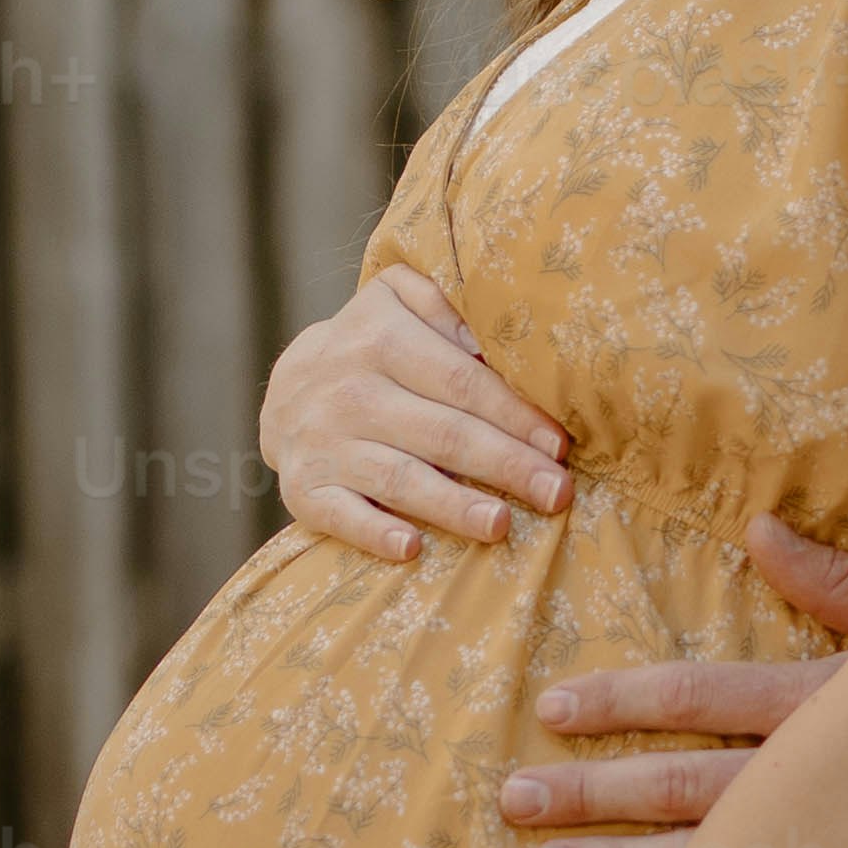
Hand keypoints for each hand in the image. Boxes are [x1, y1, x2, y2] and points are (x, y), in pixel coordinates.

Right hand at [262, 265, 571, 565]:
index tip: (559, 445)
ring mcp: (323, 443)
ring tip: (500, 526)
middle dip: (504, 465)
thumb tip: (487, 336)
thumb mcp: (399, 299)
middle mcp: (349, 392)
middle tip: (555, 492)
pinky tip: (411, 548)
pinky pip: (340, 515)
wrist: (288, 388)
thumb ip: (444, 302)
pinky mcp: (303, 489)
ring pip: (398, 478)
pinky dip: (373, 532)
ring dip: (452, 506)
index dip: (513, 414)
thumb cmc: (372, 345)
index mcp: (380, 340)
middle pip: (441, 433)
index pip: (460, 381)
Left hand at [502, 515, 847, 847]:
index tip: (555, 708)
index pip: (699, 696)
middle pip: (682, 785)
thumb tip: (758, 529)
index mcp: (822, 700)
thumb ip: (834, 581)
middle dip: (595, 793)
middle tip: (517, 798)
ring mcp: (821, 843)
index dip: (622, 701)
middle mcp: (811, 775)